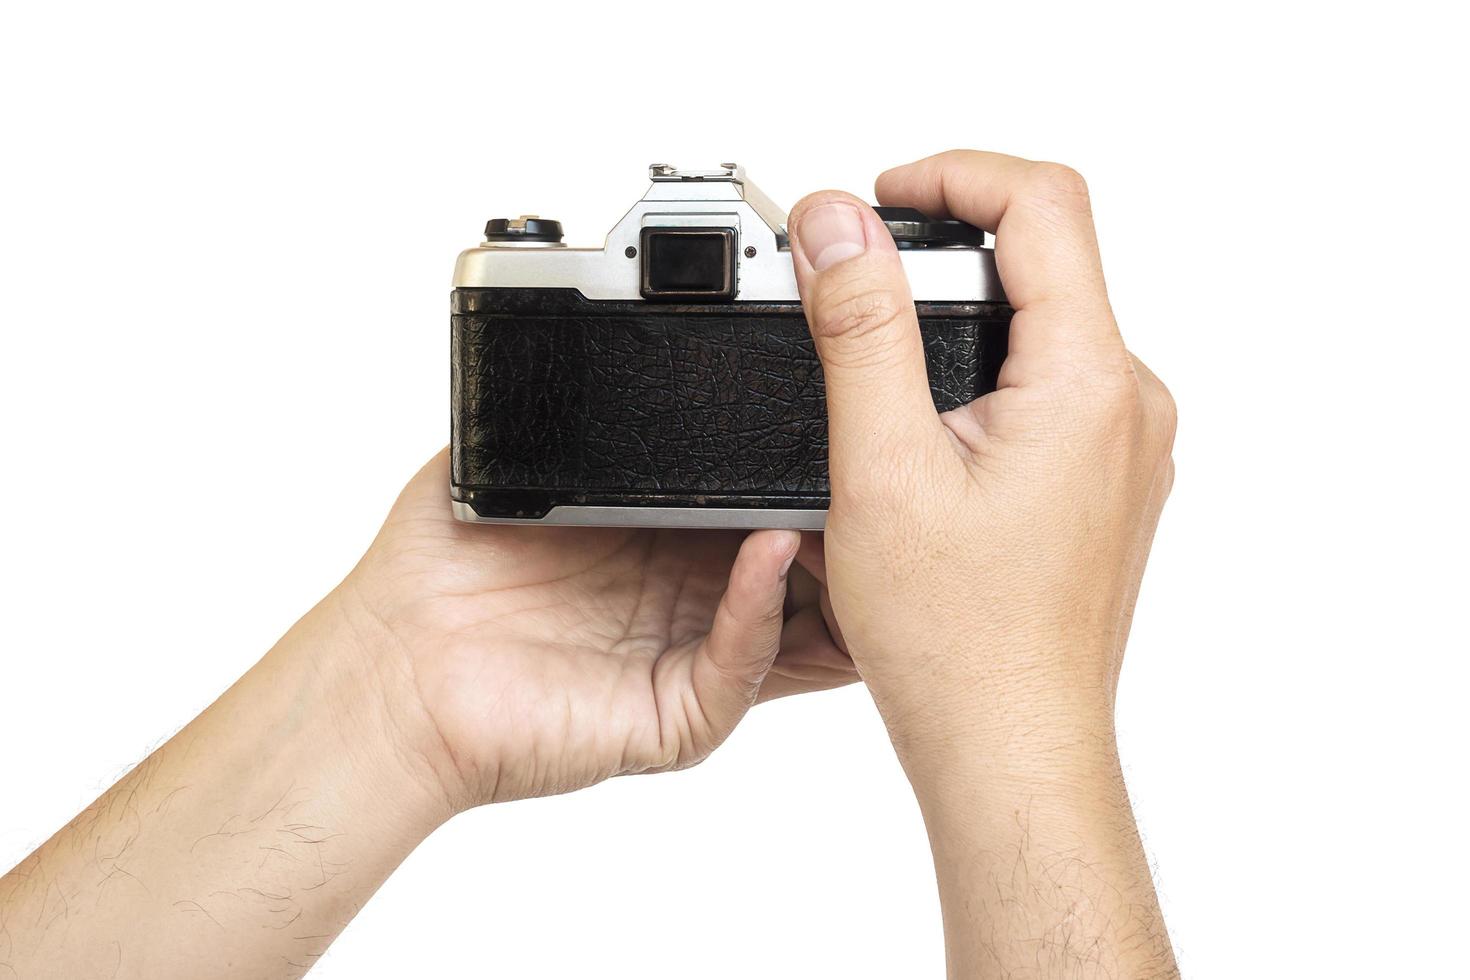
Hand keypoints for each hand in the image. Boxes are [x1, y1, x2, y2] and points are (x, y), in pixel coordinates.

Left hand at [338, 451, 854, 807]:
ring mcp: (686, 659)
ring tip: (855, 507)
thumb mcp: (513, 462)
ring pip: (796, 627)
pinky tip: (768, 549)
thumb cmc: (436, 573)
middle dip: (841, 523)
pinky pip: (739, 664)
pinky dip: (760, 608)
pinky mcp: (676, 715)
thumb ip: (573, 412)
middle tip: (872, 461)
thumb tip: (611, 331)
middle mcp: (685, 600)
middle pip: (799, 567)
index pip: (759, 505)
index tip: (829, 414)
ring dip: (828, 573)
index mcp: (661, 541)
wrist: (389, 668)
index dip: (798, 470)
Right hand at [786, 150, 1176, 975]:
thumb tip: (840, 227)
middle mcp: (1129, 406)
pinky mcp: (1105, 479)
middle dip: (948, 242)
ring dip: (964, 310)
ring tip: (881, 355)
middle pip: (1049, 255)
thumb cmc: (959, 641)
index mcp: (1089, 383)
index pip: (1043, 205)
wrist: (1010, 746)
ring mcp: (1125, 446)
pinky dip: (985, 370)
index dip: (953, 175)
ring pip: (1047, 321)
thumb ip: (861, 330)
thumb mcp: (883, 466)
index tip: (880, 199)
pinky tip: (928, 426)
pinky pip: (1053, 382)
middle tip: (861, 274)